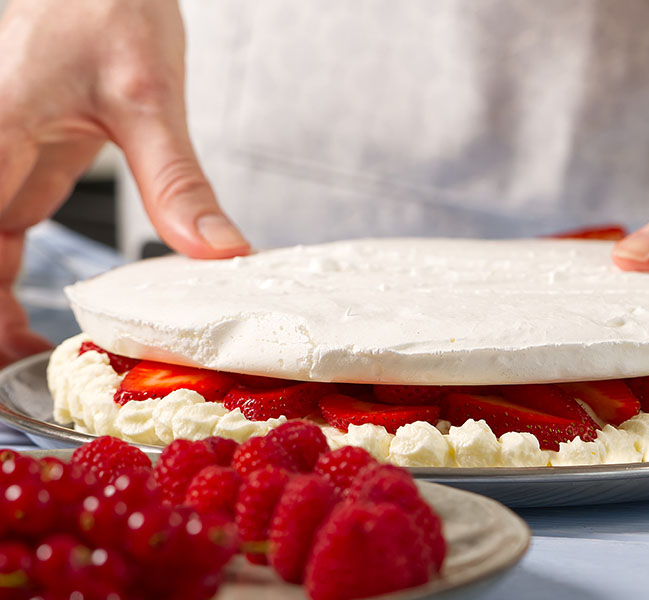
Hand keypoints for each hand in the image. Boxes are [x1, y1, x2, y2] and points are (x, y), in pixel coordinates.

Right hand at [0, 0, 249, 366]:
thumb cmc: (103, 2)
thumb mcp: (145, 95)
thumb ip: (175, 181)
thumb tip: (219, 253)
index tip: (10, 362)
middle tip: (27, 381)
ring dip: (0, 311)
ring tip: (41, 366)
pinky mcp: (22, 167)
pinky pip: (3, 238)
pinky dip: (17, 283)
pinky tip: (55, 318)